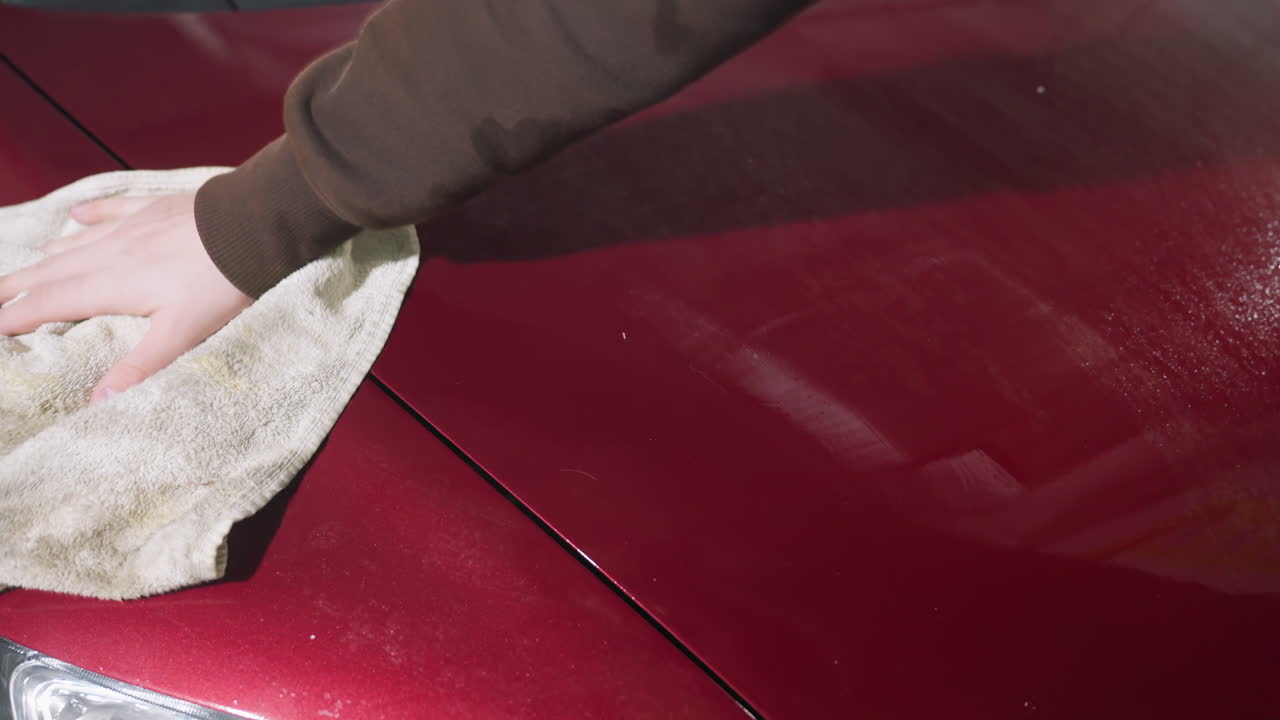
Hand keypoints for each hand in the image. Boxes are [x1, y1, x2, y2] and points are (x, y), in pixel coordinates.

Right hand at [0, 193, 252, 404]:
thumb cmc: (219, 283)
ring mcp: (132, 227)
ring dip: (48, 256)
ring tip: (28, 264)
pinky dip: (91, 214)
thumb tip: (97, 402)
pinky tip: (77, 214)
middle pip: (50, 271)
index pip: (50, 303)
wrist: (251, 227)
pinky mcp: (155, 209)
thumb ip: (140, 366)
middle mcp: (110, 252)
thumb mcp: (182, 333)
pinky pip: (112, 209)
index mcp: (111, 285)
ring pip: (77, 242)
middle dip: (16, 287)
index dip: (15, 316)